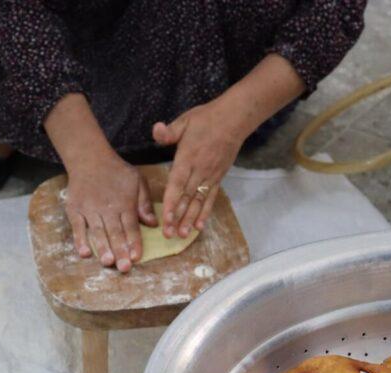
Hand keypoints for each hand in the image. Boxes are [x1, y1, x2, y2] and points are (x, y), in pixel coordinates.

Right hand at [65, 154, 156, 271]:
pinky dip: (80, 240)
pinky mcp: (75, 210)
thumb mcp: (138, 181)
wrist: (89, 158)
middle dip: (120, 250)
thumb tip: (153, 224)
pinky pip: (77, 227)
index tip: (137, 257)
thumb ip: (145, 203)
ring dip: (103, 247)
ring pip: (97, 231)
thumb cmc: (117, 171)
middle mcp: (107, 208)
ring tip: (108, 262)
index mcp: (125, 203)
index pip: (131, 226)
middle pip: (115, 232)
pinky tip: (84, 253)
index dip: (134, 242)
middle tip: (124, 268)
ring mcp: (89, 209)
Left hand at [153, 97, 247, 237]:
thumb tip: (156, 130)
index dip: (171, 202)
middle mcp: (200, 170)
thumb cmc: (206, 119)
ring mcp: (210, 176)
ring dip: (190, 219)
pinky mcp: (218, 178)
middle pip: (186, 198)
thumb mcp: (184, 121)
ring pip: (198, 201)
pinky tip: (199, 226)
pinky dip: (205, 212)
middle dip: (177, 217)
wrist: (234, 119)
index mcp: (188, 158)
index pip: (177, 184)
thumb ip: (169, 131)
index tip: (166, 218)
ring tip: (182, 235)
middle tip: (169, 235)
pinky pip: (210, 198)